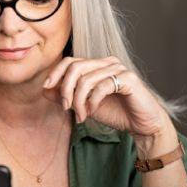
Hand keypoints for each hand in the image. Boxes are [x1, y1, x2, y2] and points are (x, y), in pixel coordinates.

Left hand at [41, 56, 173, 138]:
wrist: (141, 125)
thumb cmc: (114, 113)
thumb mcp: (84, 105)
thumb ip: (66, 96)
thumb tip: (45, 89)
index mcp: (96, 65)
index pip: (70, 61)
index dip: (55, 73)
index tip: (46, 88)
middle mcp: (107, 62)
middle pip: (75, 67)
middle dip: (65, 89)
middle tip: (65, 108)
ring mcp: (119, 69)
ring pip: (86, 79)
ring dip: (79, 101)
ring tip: (81, 115)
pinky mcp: (129, 79)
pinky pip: (102, 86)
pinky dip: (92, 101)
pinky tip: (92, 112)